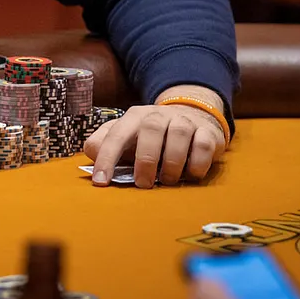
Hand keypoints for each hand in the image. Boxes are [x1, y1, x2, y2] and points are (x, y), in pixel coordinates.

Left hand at [84, 89, 226, 187]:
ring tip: (167, 180)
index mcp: (134, 117)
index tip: (101, 182)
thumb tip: (92, 153)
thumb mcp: (126, 136)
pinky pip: (203, 145)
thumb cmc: (151, 135)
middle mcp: (159, 115)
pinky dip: (196, 164)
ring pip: (178, 134)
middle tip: (143, 184)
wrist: (192, 116)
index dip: (107, 157)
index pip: (116, 134)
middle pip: (150, 129)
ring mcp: (184, 121)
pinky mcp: (207, 132)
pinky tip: (190, 175)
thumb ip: (104, 143)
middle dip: (145, 160)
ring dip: (171, 163)